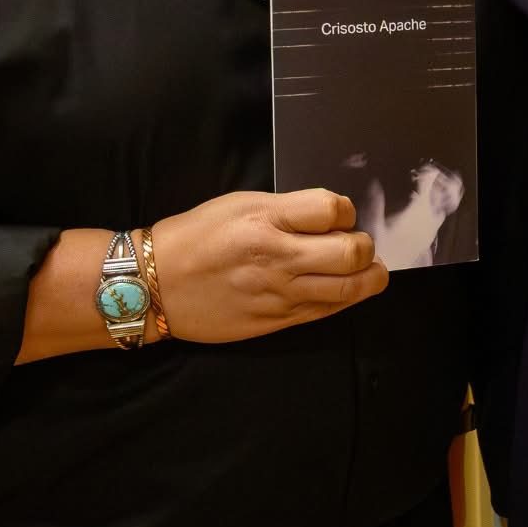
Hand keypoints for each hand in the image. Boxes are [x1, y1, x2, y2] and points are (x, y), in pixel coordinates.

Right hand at [155, 189, 387, 342]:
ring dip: (370, 277)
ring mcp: (279, 294)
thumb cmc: (196, 236)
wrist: (155, 285)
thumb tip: (329, 216)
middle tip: (360, 243)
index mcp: (265, 219)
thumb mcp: (238, 204)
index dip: (346, 210)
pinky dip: (346, 298)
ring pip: (348, 288)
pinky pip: (326, 311)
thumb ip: (286, 209)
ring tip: (371, 270)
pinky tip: (348, 289)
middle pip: (350, 252)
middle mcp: (277, 258)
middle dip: (365, 246)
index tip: (340, 214)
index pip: (332, 209)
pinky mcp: (276, 322)